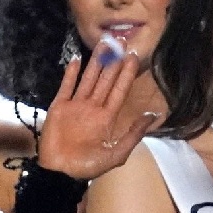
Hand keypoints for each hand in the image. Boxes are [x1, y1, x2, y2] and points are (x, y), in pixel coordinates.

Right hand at [38, 44, 160, 179]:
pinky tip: (76, 59)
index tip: (133, 56)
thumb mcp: (117, 153)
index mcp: (107, 117)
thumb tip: (152, 116)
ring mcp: (76, 105)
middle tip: (121, 40)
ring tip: (103, 44)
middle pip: (105, 79)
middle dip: (113, 61)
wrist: (62, 172)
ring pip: (88, 78)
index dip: (126, 73)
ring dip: (96, 62)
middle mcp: (93, 107)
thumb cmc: (89, 166)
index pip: (119, 90)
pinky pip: (66, 87)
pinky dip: (70, 74)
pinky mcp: (59, 106)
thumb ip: (133, 134)